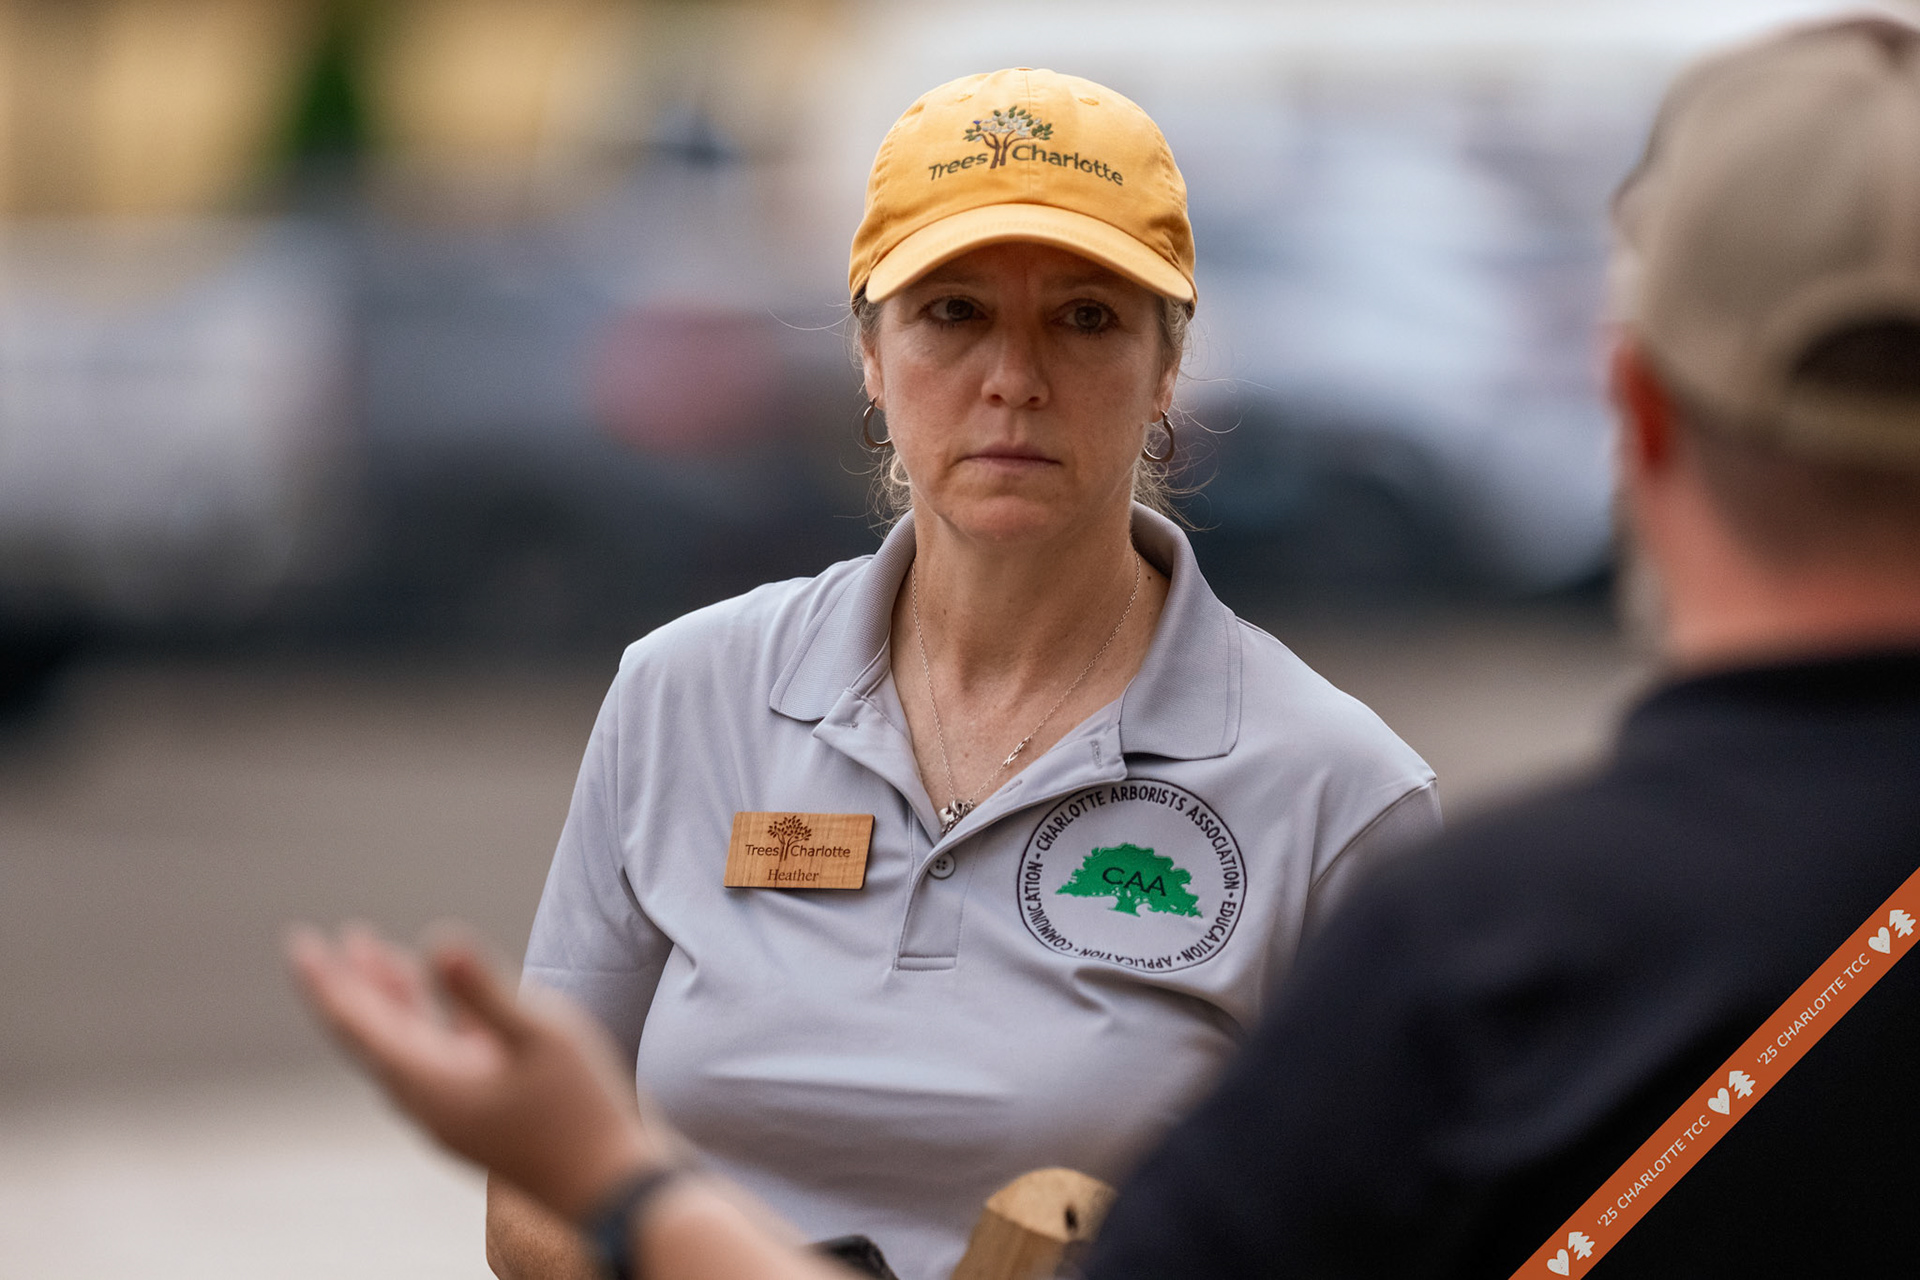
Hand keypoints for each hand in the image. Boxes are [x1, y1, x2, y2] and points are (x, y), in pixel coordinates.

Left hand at [287, 922, 658, 1222]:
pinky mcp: (477, 1112)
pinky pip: (434, 1056)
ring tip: (370, 951)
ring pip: (403, 1044)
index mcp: (429, 1083)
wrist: (611, 1189)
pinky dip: (425, 1018)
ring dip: (388, 996)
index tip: (299, 944)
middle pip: (373, 1033)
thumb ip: (485, 990)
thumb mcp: (540, 1037)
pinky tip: (436, 993)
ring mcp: (452, 1110)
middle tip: (323, 941)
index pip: (358, 1024)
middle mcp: (428, 1100)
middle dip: (350, 984)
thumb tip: (438, 942)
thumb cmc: (582, 1111)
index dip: (328, 981)